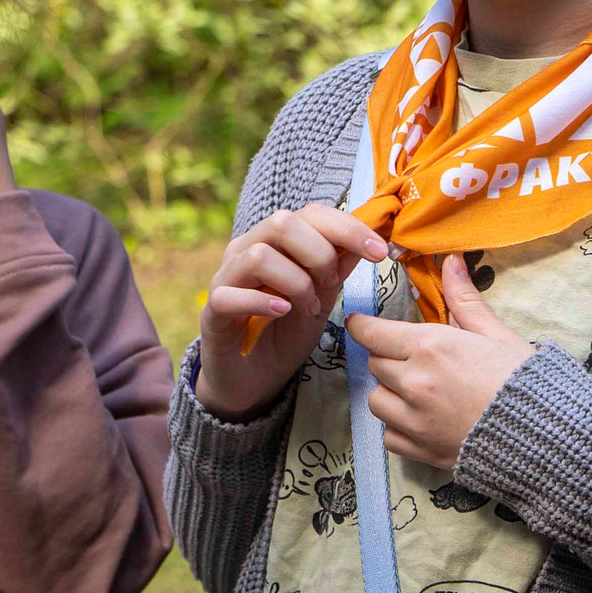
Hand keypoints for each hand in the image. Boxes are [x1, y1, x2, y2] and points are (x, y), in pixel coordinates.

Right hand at [194, 205, 388, 419]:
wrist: (253, 379)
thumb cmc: (284, 333)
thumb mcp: (322, 300)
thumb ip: (337, 268)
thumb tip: (367, 239)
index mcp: (274, 242)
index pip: (310, 213)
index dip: (348, 228)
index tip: (379, 252)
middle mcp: (246, 250)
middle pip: (281, 222)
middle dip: (319, 253)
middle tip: (330, 285)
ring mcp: (225, 278)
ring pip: (258, 255)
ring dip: (295, 282)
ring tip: (308, 308)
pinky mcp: (212, 311)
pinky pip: (231, 294)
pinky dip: (262, 301)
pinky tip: (283, 313)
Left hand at [345, 255, 534, 469]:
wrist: (544, 437)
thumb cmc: (525, 381)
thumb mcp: (497, 335)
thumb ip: (465, 300)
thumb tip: (450, 263)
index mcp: (432, 347)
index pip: (373, 333)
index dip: (362, 327)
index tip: (362, 325)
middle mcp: (414, 382)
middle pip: (375, 364)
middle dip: (388, 357)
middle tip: (412, 358)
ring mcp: (414, 419)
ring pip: (376, 400)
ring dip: (389, 392)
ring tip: (416, 391)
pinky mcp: (419, 450)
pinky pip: (389, 435)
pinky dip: (398, 427)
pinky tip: (422, 420)